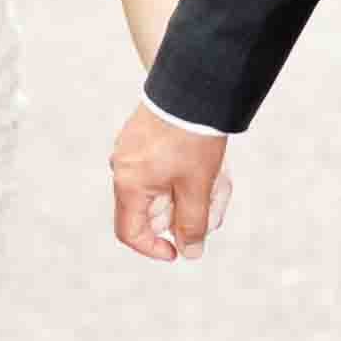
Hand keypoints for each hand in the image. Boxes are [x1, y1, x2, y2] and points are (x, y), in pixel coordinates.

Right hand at [110, 104, 230, 263]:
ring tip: (219, 177)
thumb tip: (189, 253)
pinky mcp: (140, 137)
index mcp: (128, 184)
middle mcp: (122, 168)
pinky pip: (159, 168)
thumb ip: (192, 224)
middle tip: (213, 201)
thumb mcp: (197, 187)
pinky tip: (207, 162)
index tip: (179, 250)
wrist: (191, 87)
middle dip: (184, 211)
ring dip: (189, 192)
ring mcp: (129, 150)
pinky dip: (183, 174)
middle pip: (150, 209)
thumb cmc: (192, 138)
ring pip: (160, 187)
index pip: (130, 232)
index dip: (154, 248)